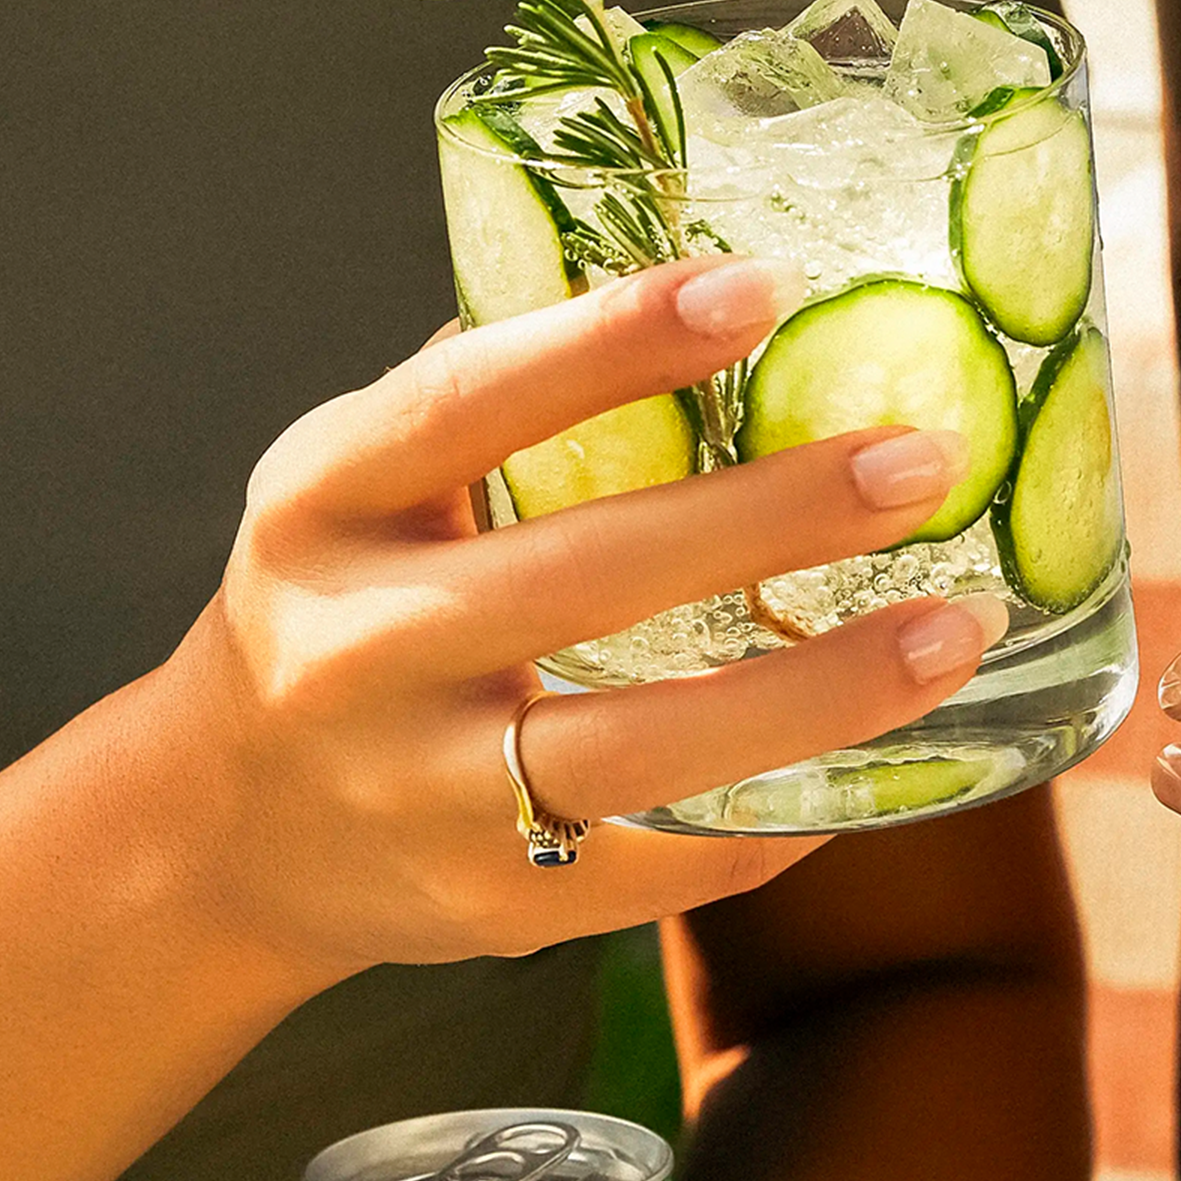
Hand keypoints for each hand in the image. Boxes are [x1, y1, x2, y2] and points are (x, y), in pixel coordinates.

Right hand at [168, 256, 1008, 981]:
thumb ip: (490, 398)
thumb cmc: (342, 607)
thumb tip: (693, 276)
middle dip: (769, 518)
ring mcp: (423, 792)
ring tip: (953, 631)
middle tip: (918, 460)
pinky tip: (888, 762)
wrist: (228, 831)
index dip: (611, 341)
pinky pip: (668, 863)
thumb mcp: (358, 482)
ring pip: (644, 747)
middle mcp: (360, 649)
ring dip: (820, 692)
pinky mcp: (493, 904)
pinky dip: (783, 811)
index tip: (755, 285)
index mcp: (325, 505)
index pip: (468, 402)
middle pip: (585, 576)